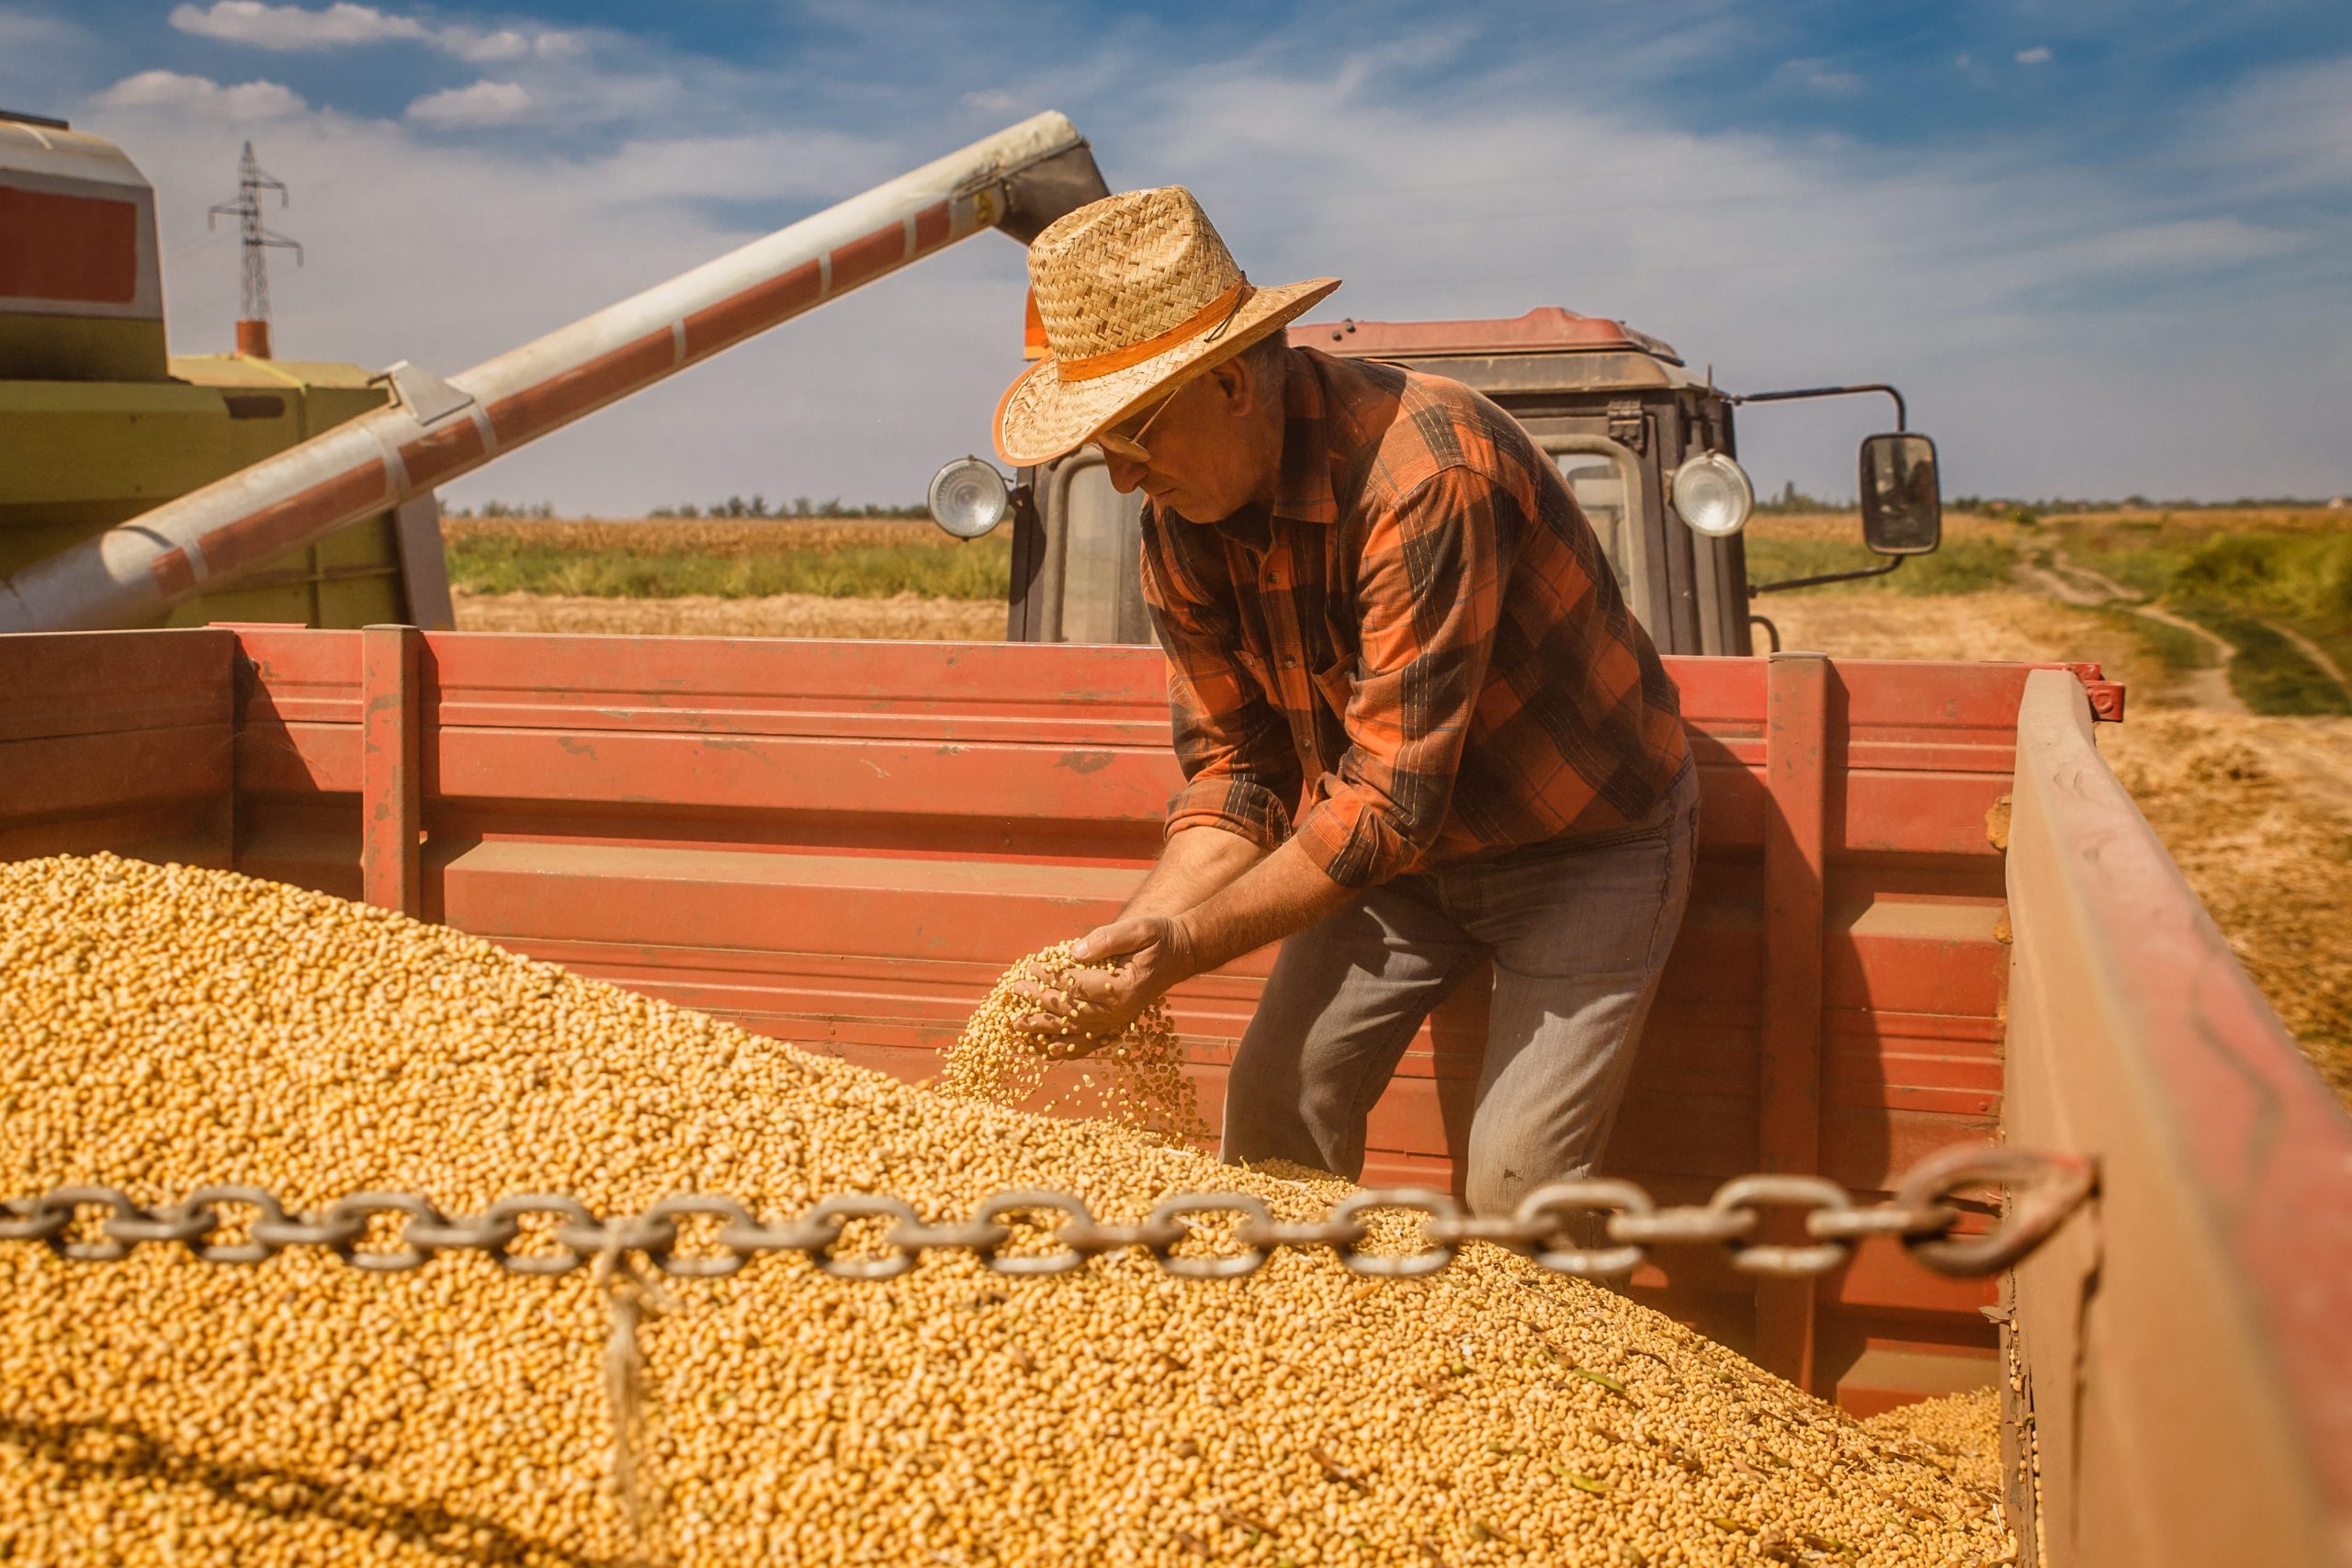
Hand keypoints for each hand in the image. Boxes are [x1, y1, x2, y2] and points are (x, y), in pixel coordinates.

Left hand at [1008, 915, 1196, 1057]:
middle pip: (1071, 1010)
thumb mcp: (1138, 929)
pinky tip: (1045, 1050)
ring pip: (1074, 1030)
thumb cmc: (1159, 937)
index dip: (1051, 976)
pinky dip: (1066, 1047)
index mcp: (1124, 989)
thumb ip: (1107, 939)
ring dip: (1043, 1028)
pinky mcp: (1116, 1023)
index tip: (1030, 965)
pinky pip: (1088, 1041)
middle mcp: (1120, 1011)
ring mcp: (1118, 1021)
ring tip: (1016, 1025)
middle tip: (1015, 989)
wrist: (1180, 954)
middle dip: (1039, 1001)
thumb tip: (1074, 953)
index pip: (1078, 985)